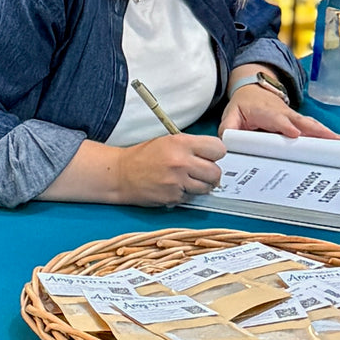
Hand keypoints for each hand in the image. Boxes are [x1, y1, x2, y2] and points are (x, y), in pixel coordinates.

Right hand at [38, 134, 224, 206]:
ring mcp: (177, 181)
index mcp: (182, 143)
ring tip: (188, 181)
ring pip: (206, 188)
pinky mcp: (173, 197)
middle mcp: (181, 161)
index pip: (218, 149)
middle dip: (211, 174)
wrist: (121, 174)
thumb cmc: (144, 157)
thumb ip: (192, 147)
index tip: (210, 157)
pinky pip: (191, 198)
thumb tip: (213, 156)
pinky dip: (187, 195)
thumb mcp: (168, 141)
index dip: (216, 154)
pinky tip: (175, 188)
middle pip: (216, 172)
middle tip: (202, 173)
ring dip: (201, 186)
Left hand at [219, 87, 339, 139]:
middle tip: (334, 142)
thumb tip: (227, 143)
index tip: (295, 134)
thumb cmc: (244, 104)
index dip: (285, 126)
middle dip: (318, 132)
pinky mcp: (301, 123)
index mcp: (266, 112)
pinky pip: (316, 130)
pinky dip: (331, 136)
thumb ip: (228, 129)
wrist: (253, 87)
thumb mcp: (230, 115)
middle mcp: (285, 114)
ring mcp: (295, 118)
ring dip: (331, 135)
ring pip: (314, 126)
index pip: (277, 120)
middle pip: (303, 123)